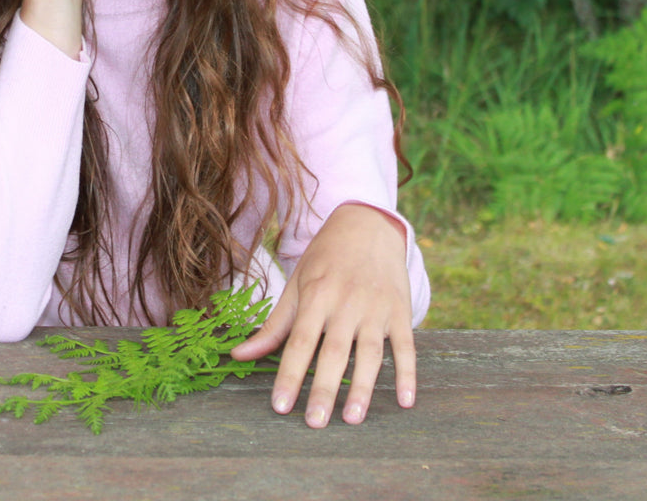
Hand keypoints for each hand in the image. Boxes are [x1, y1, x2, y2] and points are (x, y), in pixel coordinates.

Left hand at [230, 203, 414, 426]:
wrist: (368, 225)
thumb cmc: (325, 259)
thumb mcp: (296, 284)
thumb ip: (274, 325)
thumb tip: (238, 355)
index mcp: (316, 296)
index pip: (299, 342)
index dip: (289, 375)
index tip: (280, 406)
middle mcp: (346, 302)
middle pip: (334, 352)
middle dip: (324, 389)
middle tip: (314, 423)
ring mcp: (376, 307)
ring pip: (370, 353)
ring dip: (363, 387)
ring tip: (352, 419)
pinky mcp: (400, 311)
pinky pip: (406, 346)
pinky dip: (408, 373)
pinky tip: (405, 400)